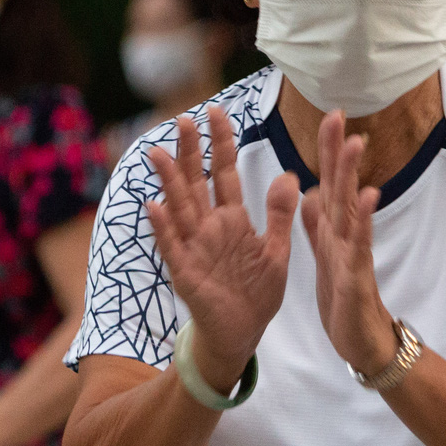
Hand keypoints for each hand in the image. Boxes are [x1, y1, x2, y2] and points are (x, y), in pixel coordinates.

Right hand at [146, 107, 298, 391]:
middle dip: (192, 152)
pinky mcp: (185, 272)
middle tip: (185, 118)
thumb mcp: (276, 251)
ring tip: (159, 153)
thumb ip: (279, 215)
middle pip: (198, 182)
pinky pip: (172, 246)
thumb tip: (290, 174)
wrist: (242, 334)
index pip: (226, 172)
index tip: (218, 111)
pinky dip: (163, 227)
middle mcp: (209, 227)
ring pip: (180, 207)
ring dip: (170, 182)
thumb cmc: (256, 294)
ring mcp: (194, 247)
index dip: (222, 143)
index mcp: (232, 219)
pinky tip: (154, 206)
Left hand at [300, 111, 397, 378]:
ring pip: (352, 207)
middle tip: (339, 114)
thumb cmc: (344, 299)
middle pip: (341, 186)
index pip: (329, 182)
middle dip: (338, 151)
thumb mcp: (325, 256)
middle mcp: (345, 234)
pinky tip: (370, 197)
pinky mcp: (356, 275)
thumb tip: (311, 192)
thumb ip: (317, 225)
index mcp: (333, 229)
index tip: (329, 116)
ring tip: (356, 143)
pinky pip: (360, 244)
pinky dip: (365, 220)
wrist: (360, 341)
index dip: (328, 151)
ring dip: (353, 175)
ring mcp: (354, 252)